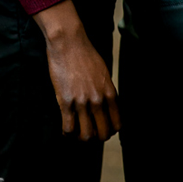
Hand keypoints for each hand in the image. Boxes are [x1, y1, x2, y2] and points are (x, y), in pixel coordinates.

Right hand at [34, 0, 120, 141]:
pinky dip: (67, 133)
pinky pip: (68, 128)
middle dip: (97, 137)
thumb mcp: (103, 72)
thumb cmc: (85, 54)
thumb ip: (106, 90)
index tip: (103, 129)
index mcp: (110, 93)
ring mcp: (82, 102)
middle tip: (90, 133)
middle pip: (102, 133)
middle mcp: (98, 100)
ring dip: (81, 138)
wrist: (69, 43)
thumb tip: (106, 105)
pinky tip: (65, 130)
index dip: (110, 130)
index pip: (117, 124)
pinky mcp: (66, 101)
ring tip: (77, 133)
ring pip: (85, 135)